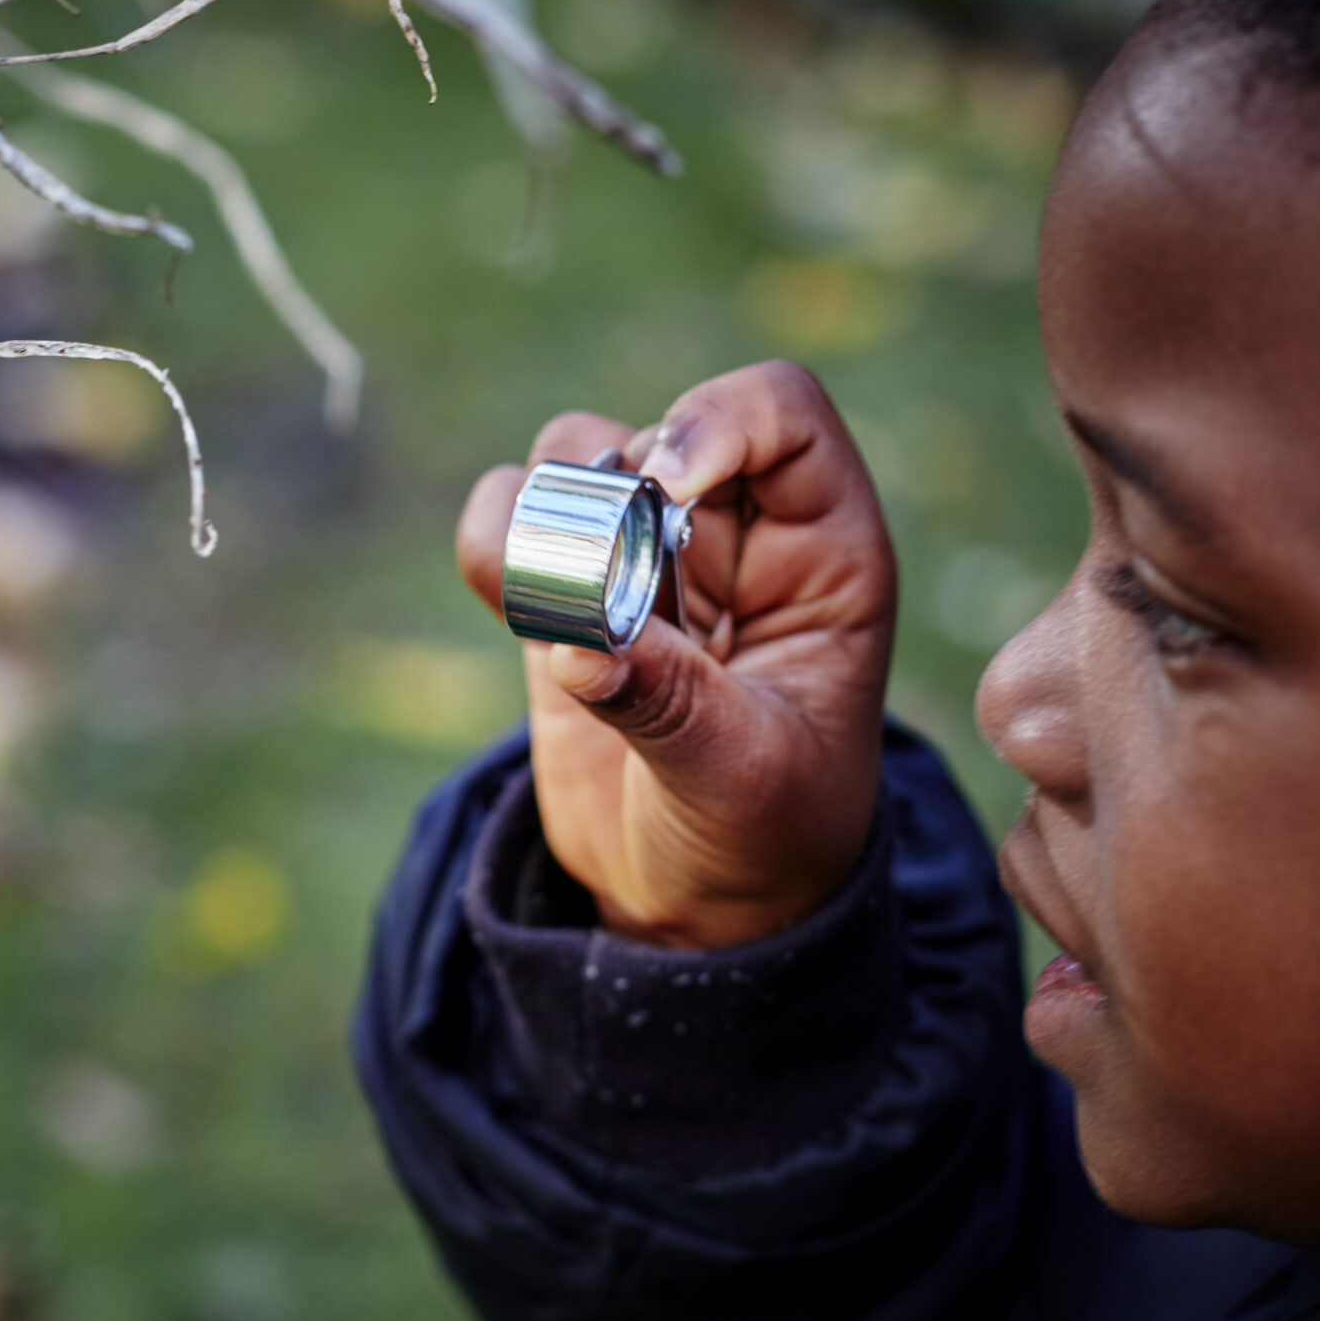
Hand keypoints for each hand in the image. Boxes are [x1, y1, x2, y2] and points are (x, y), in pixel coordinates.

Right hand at [457, 362, 897, 949]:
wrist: (700, 907)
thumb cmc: (765, 840)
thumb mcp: (743, 783)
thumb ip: (670, 705)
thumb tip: (578, 644)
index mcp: (824, 554)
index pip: (779, 413)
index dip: (716, 421)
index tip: (666, 488)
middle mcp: (735, 535)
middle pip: (655, 433)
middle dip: (616, 501)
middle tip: (610, 601)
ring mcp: (646, 560)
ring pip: (575, 457)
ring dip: (549, 516)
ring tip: (562, 616)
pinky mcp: (566, 595)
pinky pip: (510, 518)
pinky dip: (496, 543)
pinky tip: (521, 617)